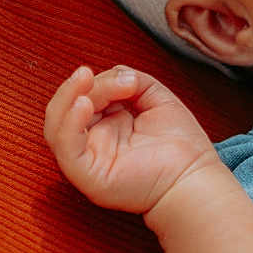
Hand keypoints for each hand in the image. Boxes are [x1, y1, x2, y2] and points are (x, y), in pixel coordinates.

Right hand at [43, 65, 217, 215]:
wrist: (195, 178)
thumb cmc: (183, 145)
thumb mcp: (158, 100)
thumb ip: (134, 81)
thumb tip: (116, 73)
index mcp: (108, 125)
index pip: (87, 96)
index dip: (101, 82)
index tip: (130, 80)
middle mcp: (93, 142)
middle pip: (69, 108)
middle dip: (86, 86)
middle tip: (111, 78)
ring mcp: (88, 159)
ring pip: (57, 126)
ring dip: (67, 96)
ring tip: (85, 77)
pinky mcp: (87, 175)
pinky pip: (66, 148)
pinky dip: (69, 123)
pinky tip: (84, 104)